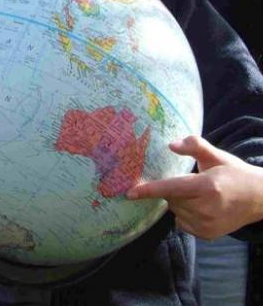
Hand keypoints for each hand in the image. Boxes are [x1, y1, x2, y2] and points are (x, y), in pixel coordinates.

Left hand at [127, 135, 262, 238]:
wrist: (258, 198)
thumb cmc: (233, 172)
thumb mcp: (215, 155)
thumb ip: (193, 145)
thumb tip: (170, 145)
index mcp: (207, 186)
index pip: (171, 189)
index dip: (149, 190)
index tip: (129, 193)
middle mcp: (206, 208)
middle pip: (171, 200)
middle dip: (173, 190)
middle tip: (190, 183)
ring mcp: (208, 225)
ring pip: (175, 212)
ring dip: (178, 203)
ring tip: (197, 195)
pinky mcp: (208, 235)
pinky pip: (182, 224)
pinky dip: (184, 214)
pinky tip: (199, 207)